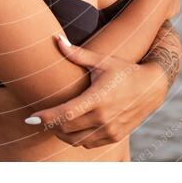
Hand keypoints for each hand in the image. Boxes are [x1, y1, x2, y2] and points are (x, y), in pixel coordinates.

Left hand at [24, 34, 168, 148]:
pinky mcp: (115, 137)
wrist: (151, 87)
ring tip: (55, 122)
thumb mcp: (102, 60)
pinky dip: (77, 138)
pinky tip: (73, 127)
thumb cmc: (123, 70)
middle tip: (40, 117)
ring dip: (62, 134)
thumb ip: (77, 54)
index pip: (65, 114)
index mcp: (98, 99)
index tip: (30, 118)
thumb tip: (56, 39)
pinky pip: (88, 143)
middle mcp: (104, 118)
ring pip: (75, 140)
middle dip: (50, 125)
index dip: (46, 118)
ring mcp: (110, 130)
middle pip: (66, 129)